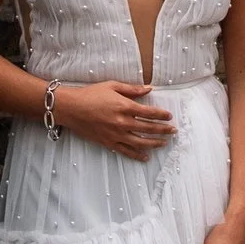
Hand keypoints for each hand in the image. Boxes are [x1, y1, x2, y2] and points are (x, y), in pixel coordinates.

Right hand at [55, 81, 175, 158]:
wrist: (71, 108)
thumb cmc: (90, 94)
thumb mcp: (112, 86)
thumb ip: (132, 89)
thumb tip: (149, 89)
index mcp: (125, 106)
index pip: (149, 113)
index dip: (161, 115)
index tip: (169, 116)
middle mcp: (122, 122)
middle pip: (148, 128)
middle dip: (163, 130)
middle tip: (173, 131)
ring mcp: (116, 135)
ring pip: (141, 142)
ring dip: (154, 143)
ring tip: (164, 143)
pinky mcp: (108, 143)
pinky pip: (126, 151)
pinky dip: (137, 155)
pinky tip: (146, 157)